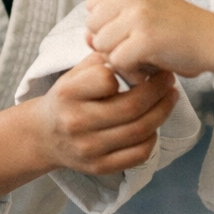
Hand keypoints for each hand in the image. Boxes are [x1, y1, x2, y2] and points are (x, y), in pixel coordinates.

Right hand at [34, 52, 177, 174]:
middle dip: (158, 90)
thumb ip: (101, 59)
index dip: (128, 69)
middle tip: (169, 79)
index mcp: (67, 93)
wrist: (44, 136)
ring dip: (162, 112)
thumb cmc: (67, 98)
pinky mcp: (99, 167)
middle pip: (131, 107)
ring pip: (139, 131)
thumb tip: (133, 46)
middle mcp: (75, 122)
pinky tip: (154, 124)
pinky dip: (152, 137)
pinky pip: (138, 154)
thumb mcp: (74, 73)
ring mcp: (87, 148)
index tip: (142, 63)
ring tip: (170, 97)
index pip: (107, 79)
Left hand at [85, 0, 213, 82]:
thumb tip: (85, 38)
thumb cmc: (179, 29)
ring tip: (142, 60)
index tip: (130, 34)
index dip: (106, 26)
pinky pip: (117, 62)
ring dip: (119, 59)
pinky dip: (130, 72)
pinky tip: (148, 69)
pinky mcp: (145, 39)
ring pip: (102, 46)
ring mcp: (138, 15)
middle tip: (136, 50)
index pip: (92, 7)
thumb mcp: (145, 13)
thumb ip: (113, 22)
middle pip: (93, 27)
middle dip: (109, 44)